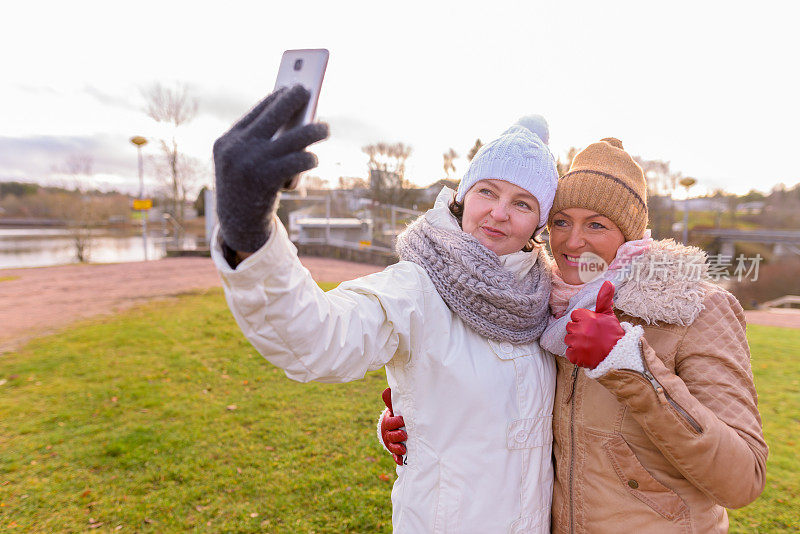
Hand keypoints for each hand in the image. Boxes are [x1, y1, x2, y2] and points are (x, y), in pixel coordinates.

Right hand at [213, 85, 328, 251]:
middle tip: (309, 91)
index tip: (291, 86)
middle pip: (273, 115)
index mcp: (227, 141)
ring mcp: (250, 163)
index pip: (256, 110)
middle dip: (294, 99)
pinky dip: (309, 158)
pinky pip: (297, 161)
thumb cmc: (247, 188)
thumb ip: (260, 140)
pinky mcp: (266, 180)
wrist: (237, 226)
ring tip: (325, 127)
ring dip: (314, 130)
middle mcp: (236, 148)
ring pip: (293, 138)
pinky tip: (313, 159)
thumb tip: (295, 117)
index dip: (276, 97)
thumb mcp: (244, 162)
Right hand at [380, 388, 406, 465]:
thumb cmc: (396, 416)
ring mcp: (391, 443)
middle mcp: (388, 433)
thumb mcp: (394, 409)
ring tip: (404, 448)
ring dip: (397, 448)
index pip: (389, 423)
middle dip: (397, 436)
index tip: (402, 420)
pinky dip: (397, 459)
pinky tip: (401, 461)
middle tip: (405, 435)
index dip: (395, 422)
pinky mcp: (395, 451)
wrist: (393, 428)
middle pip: (391, 436)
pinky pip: (395, 456)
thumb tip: (387, 390)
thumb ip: (390, 401)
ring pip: (392, 446)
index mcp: (388, 422)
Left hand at [564, 281, 624, 368]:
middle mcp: (580, 329)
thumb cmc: (612, 334)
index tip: (591, 326)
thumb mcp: (608, 314)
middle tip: (591, 336)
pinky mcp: (576, 356)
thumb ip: (604, 298)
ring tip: (589, 344)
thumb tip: (608, 282)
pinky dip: (576, 354)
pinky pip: (569, 353)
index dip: (583, 321)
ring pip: (568, 340)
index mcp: (587, 317)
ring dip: (576, 343)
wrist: (619, 356)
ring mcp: (577, 343)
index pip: (575, 315)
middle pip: (570, 327)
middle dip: (578, 331)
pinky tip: (586, 352)